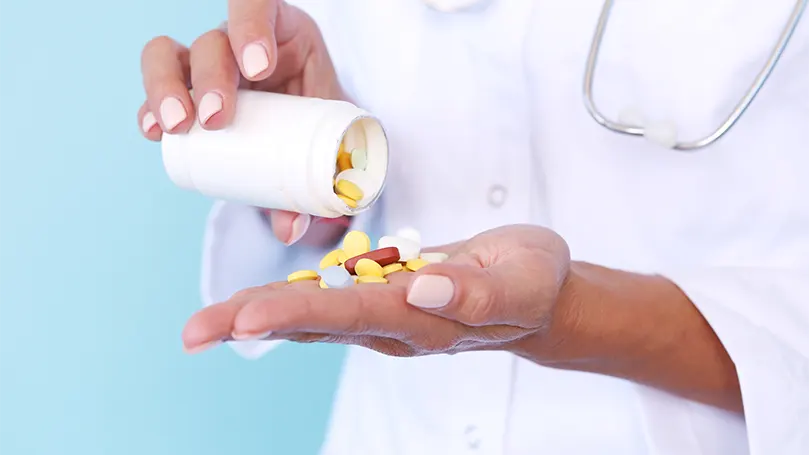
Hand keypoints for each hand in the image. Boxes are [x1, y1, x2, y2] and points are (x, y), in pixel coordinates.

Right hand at [138, 0, 347, 245]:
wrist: (311, 132)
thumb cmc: (322, 125)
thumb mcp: (326, 143)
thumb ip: (312, 183)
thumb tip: (290, 230)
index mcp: (284, 33)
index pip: (259, 7)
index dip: (252, 28)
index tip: (259, 69)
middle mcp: (240, 42)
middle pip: (212, 40)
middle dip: (210, 77)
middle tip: (218, 119)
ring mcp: (207, 64)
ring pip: (171, 54)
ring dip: (167, 88)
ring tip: (176, 127)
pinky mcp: (186, 89)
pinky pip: (158, 89)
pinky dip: (150, 107)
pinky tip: (152, 131)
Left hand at [181, 225, 575, 356]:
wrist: (540, 292)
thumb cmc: (535, 282)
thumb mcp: (525, 282)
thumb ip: (478, 292)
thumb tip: (422, 288)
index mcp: (425, 320)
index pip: (352, 317)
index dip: (297, 315)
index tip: (245, 320)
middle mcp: (396, 325)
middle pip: (317, 323)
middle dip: (254, 323)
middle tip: (195, 333)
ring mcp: (386, 315)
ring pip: (314, 315)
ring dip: (258, 315)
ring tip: (206, 325)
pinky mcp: (384, 297)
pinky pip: (328, 301)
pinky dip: (287, 299)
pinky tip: (250, 304)